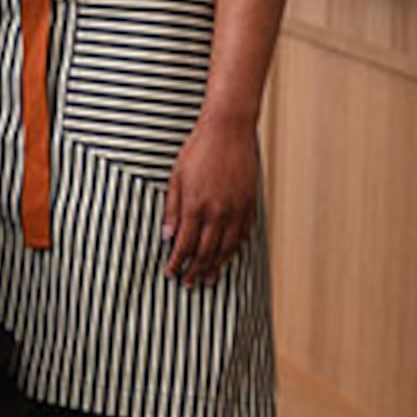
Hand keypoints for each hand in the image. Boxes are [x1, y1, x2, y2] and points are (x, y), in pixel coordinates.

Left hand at [159, 113, 260, 286]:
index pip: (184, 245)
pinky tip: (227, 257)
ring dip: (215, 266)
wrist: (229, 131)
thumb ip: (172, 209)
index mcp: (195, 206)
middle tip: (188, 284)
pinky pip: (242, 235)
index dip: (177, 263)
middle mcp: (217, 213)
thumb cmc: (198, 150)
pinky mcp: (249, 205)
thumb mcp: (176, 177)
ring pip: (226, 248)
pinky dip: (234, 250)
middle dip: (195, 271)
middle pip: (205, 252)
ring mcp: (236, 210)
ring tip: (209, 280)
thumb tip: (167, 237)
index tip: (171, 273)